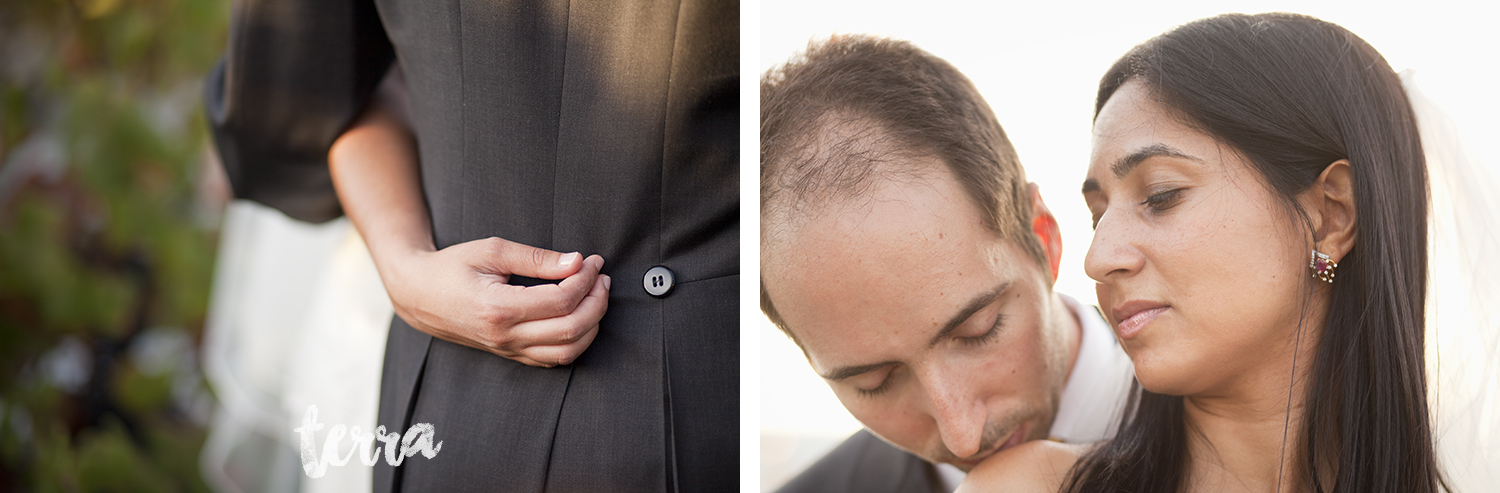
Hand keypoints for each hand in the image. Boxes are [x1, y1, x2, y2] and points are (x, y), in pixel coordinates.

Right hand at [383, 237, 610, 366]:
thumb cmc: (452, 266)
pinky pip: (552, 359)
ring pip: (567, 352)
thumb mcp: (491, 250)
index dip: (586, 280)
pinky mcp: (509, 354)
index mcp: (499, 308)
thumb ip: (536, 258)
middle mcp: (504, 336)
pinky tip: (579, 316)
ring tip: (595, 296)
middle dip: (597, 302)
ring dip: (592, 324)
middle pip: (572, 329)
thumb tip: (577, 261)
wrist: (418, 294)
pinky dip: (576, 341)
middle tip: (601, 278)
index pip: (561, 300)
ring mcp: (507, 349)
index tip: (593, 261)